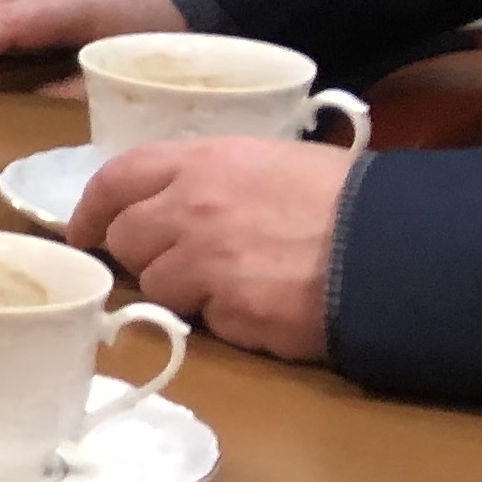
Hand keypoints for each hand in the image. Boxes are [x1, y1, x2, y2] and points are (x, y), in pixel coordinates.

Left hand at [73, 137, 356, 360]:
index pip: (116, 178)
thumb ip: (209, 177)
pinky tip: (264, 303)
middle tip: (181, 262)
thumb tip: (167, 203)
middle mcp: (192, 207)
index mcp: (201, 161)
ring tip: (239, 280)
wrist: (398, 245)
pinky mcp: (232, 312)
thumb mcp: (270, 161)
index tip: (83, 232)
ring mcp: (208, 262)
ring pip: (160, 286)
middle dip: (144, 254)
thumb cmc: (343, 197)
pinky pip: (206, 320)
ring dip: (187, 290)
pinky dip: (227, 318)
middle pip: (127, 240)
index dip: (92, 208)